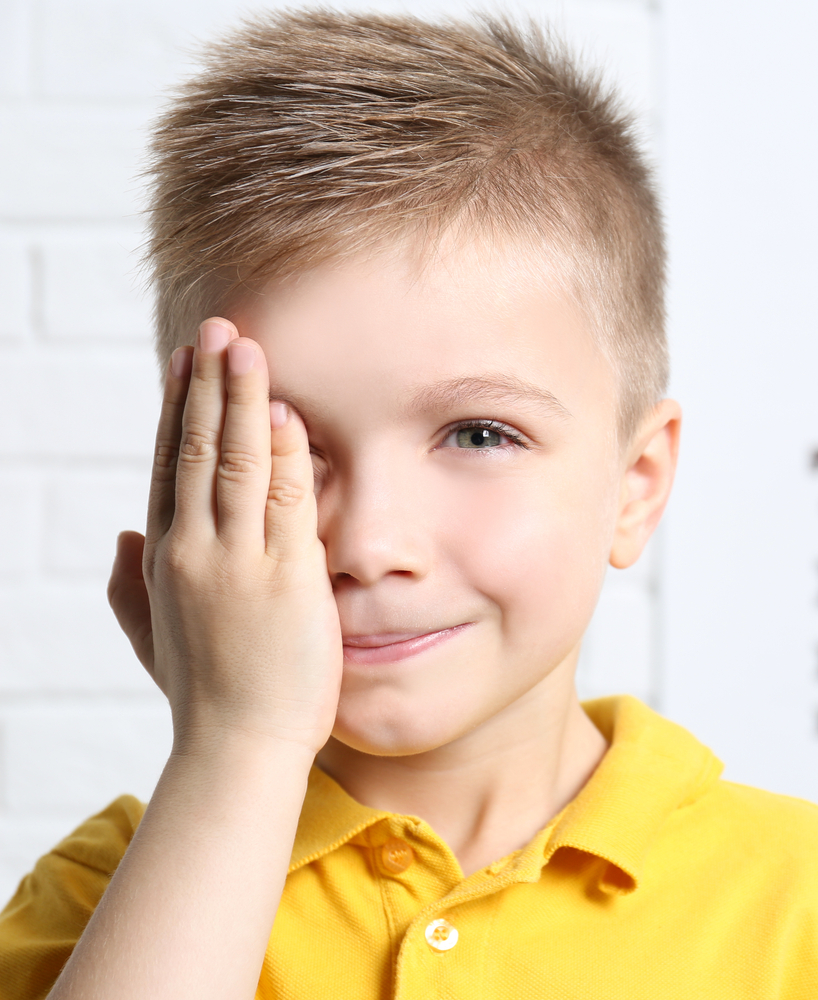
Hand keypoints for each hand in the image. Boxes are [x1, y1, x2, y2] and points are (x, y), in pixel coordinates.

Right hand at [107, 318, 341, 756]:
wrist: (236, 749)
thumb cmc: (204, 699)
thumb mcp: (154, 637)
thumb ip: (131, 586)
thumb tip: (123, 537)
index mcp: (166, 558)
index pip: (169, 466)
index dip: (177, 409)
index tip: (186, 362)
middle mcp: (193, 551)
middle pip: (195, 450)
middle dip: (207, 385)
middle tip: (217, 329)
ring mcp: (236, 563)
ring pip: (233, 463)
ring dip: (241, 400)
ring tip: (245, 346)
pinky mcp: (284, 579)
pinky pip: (281, 502)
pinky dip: (280, 455)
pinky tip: (281, 413)